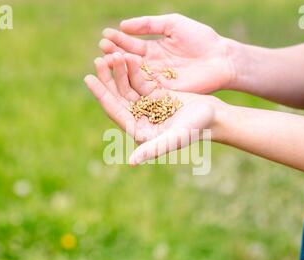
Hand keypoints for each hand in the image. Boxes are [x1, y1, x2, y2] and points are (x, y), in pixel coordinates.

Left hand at [84, 53, 225, 164]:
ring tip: (114, 53)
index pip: (115, 111)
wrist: (215, 117)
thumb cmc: (196, 129)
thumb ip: (153, 149)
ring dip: (120, 71)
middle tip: (98, 60)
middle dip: (108, 79)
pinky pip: (141, 80)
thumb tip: (132, 162)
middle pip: (118, 97)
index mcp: (139, 131)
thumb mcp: (174, 138)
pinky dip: (134, 69)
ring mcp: (147, 107)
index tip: (88, 78)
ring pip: (128, 87)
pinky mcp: (156, 95)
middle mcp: (140, 119)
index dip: (102, 95)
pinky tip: (129, 55)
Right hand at [99, 14, 238, 93]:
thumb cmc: (200, 38)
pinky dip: (134, 83)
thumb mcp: (173, 24)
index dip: (118, 41)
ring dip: (120, 69)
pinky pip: (145, 88)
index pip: (130, 45)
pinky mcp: (163, 93)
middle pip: (128, 62)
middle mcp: (151, 66)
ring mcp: (156, 81)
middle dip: (114, 55)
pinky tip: (123, 76)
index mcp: (152, 50)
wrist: (220, 58)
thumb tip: (123, 25)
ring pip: (134, 76)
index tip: (104, 35)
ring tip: (107, 60)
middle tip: (102, 48)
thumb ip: (149, 24)